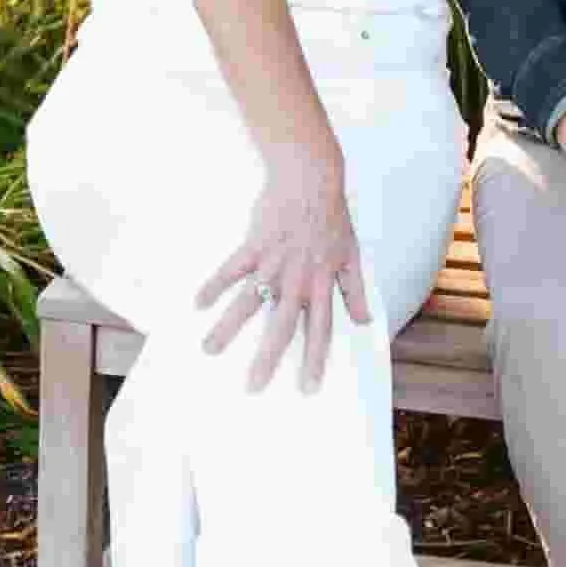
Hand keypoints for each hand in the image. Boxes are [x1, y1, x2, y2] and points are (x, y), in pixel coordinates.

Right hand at [196, 167, 371, 391]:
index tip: (308, 387)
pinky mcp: (254, 244)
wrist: (311, 179)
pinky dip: (215, 285)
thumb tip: (366, 321)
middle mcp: (297, 279)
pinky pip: (231, 269)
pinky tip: (199, 303)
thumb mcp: (351, 255)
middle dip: (268, 358)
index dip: (315, 359)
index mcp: (321, 283)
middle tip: (253, 386)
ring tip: (209, 349)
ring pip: (249, 301)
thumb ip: (355, 291)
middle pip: (281, 325)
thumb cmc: (332, 217)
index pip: (320, 329)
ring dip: (229, 327)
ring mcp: (273, 262)